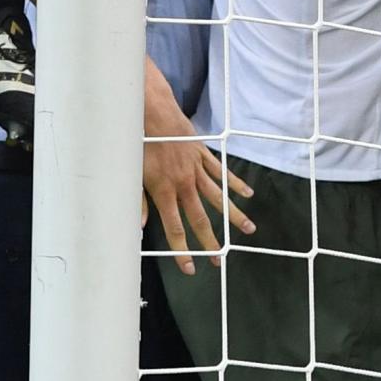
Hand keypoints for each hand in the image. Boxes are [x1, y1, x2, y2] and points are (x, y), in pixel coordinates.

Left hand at [143, 72, 250, 275]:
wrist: (151, 112)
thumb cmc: (137, 142)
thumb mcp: (131, 174)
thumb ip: (137, 201)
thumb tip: (139, 226)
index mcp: (163, 191)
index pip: (174, 229)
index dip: (182, 251)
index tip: (191, 268)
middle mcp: (183, 184)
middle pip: (200, 218)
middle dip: (210, 242)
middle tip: (220, 260)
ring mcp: (196, 169)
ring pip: (218, 197)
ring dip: (234, 215)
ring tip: (249, 230)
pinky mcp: (202, 155)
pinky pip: (222, 172)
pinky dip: (235, 183)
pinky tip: (247, 194)